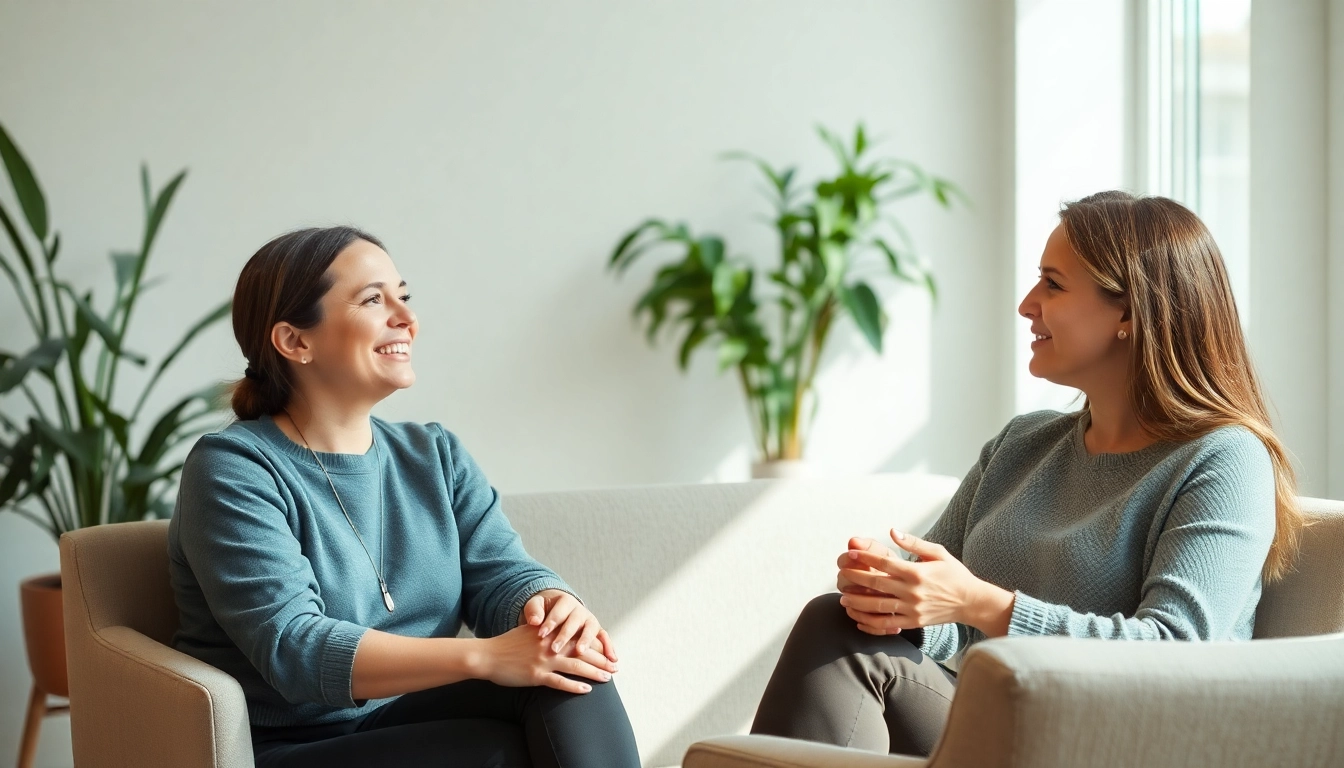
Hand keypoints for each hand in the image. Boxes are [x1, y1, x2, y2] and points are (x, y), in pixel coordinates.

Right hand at [476, 623, 614, 693]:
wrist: (488, 655)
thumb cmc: (508, 643)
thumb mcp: (529, 631)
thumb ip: (547, 630)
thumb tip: (562, 632)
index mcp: (550, 633)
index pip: (579, 637)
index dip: (596, 644)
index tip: (608, 650)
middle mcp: (550, 645)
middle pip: (583, 651)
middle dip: (601, 659)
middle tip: (616, 665)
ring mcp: (543, 661)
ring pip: (576, 666)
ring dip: (594, 672)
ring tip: (608, 677)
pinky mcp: (536, 676)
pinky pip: (560, 682)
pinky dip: (575, 686)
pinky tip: (587, 690)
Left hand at [520, 589, 618, 662]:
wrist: (556, 609)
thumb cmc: (543, 610)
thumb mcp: (535, 605)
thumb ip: (534, 610)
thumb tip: (534, 621)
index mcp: (565, 601)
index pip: (559, 611)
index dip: (550, 622)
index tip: (541, 634)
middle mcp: (580, 609)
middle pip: (574, 621)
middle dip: (565, 635)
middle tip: (554, 648)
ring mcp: (590, 620)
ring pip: (591, 629)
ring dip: (586, 641)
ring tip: (580, 652)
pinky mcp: (596, 631)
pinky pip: (604, 638)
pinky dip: (609, 647)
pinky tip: (611, 658)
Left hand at [836, 529, 1013, 635]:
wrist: (972, 602)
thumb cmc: (954, 574)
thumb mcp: (938, 553)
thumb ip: (914, 543)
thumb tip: (892, 531)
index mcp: (916, 572)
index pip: (884, 563)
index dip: (865, 558)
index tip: (850, 555)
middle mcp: (912, 591)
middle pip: (877, 585)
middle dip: (855, 579)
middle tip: (841, 575)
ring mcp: (912, 609)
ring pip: (878, 607)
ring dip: (858, 603)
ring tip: (843, 598)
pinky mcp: (913, 622)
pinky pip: (887, 625)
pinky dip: (870, 624)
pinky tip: (858, 619)